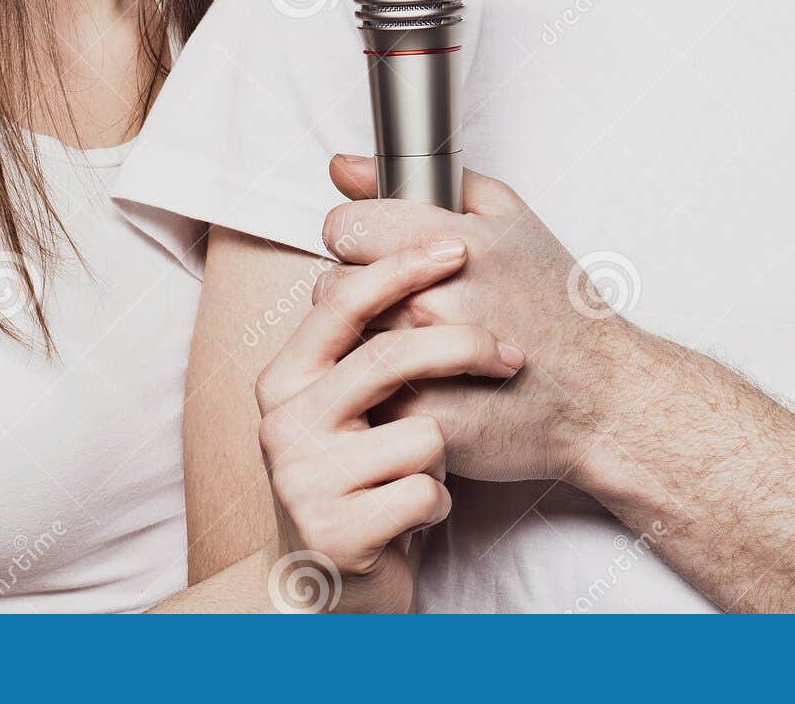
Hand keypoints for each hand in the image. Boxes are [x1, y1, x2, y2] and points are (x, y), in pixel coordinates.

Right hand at [255, 240, 523, 612]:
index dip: (402, 268)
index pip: (342, 302)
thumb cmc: (359, 472)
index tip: (456, 248)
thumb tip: (378, 211)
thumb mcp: (348, 398)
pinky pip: (425, 492)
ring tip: (423, 470)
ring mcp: (303, 481)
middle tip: (510, 356)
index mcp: (286, 376)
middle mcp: (284, 422)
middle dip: (464, 347)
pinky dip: (440, 502)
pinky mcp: (336, 534)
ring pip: (421, 432)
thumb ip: (362, 327)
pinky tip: (418, 514)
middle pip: (390, 357)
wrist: (332, 585)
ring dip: (446, 452)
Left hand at [321, 157, 638, 484]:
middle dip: (357, 288)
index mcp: (452, 244)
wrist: (600, 395)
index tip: (374, 248)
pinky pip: (359, 390)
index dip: (355, 234)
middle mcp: (429, 300)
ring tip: (407, 339)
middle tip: (398, 300)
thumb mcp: (510, 218)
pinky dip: (375, 385)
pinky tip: (411, 378)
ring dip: (361, 337)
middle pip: (334, 283)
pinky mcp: (416, 416)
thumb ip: (427, 181)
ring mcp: (420, 362)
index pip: (344, 226)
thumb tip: (346, 167)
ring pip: (341, 338)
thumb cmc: (558, 306)